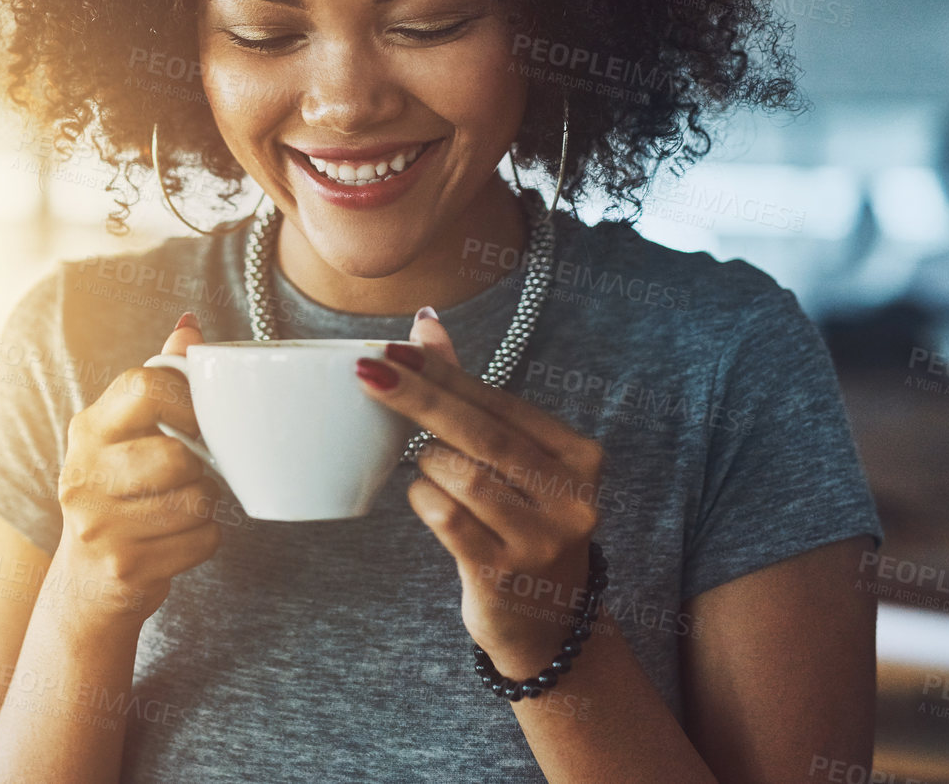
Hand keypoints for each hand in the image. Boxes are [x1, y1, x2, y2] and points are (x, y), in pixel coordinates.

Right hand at [51, 312, 223, 634]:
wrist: (88, 580)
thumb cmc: (122, 491)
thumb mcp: (128, 433)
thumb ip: (159, 380)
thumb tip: (189, 327)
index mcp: (87, 429)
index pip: (145, 387)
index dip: (188, 401)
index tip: (198, 421)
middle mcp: (82, 474)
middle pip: (177, 455)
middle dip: (199, 468)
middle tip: (190, 475)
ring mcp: (98, 525)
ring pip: (196, 501)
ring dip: (204, 504)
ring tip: (183, 504)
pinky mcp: (123, 567)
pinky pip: (202, 541)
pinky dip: (205, 540)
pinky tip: (179, 538)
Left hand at [354, 311, 606, 681]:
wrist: (546, 624)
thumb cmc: (520, 521)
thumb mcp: (513, 459)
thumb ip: (469, 392)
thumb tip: (424, 323)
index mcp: (578, 457)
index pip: (501, 403)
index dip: (445, 374)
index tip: (394, 349)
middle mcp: (570, 497)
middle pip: (483, 435)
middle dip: (421, 399)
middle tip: (369, 373)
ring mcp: (540, 539)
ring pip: (461, 476)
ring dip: (427, 463)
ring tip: (427, 466)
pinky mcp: (503, 573)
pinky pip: (445, 518)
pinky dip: (423, 499)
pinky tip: (425, 496)